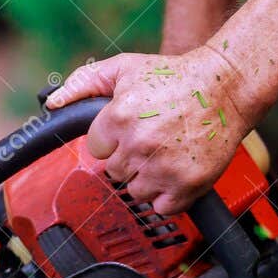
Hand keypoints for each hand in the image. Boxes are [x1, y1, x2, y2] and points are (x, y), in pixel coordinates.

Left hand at [44, 46, 266, 213]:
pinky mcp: (187, 186)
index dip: (112, 140)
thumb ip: (84, 83)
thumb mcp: (124, 68)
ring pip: (136, 192)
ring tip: (165, 155)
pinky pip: (162, 208)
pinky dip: (168, 196)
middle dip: (129, 159)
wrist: (225, 88)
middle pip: (115, 173)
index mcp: (119, 118)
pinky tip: (176, 171)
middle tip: (151, 140)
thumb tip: (51, 102)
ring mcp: (163, 168)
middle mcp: (139, 146)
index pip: (96, 150)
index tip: (129, 130)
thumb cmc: (175, 77)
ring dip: (147, 179)